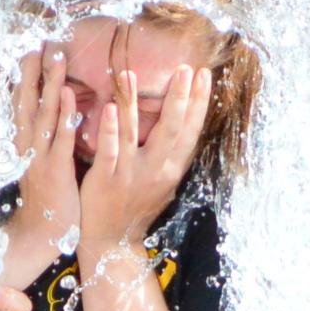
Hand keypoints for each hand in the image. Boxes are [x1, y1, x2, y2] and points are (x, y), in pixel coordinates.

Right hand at [7, 47, 80, 259]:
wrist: (41, 237)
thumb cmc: (47, 203)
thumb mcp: (43, 169)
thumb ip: (47, 144)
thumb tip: (56, 122)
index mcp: (27, 146)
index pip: (22, 107)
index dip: (24, 80)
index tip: (27, 54)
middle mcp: (28, 147)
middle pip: (26, 103)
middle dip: (30, 73)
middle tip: (35, 44)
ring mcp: (39, 157)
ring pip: (41, 113)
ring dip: (46, 83)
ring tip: (52, 55)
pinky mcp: (54, 169)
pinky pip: (58, 138)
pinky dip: (60, 114)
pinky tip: (64, 94)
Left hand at [78, 66, 210, 248]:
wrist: (112, 242)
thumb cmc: (136, 209)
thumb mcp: (163, 184)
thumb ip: (171, 156)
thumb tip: (185, 127)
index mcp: (171, 169)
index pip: (190, 130)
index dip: (198, 103)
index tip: (203, 75)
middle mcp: (155, 170)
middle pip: (171, 129)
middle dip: (179, 98)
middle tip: (185, 68)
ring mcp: (130, 174)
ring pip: (134, 133)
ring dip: (132, 102)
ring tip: (130, 73)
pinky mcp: (105, 179)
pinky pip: (109, 151)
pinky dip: (111, 129)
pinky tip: (111, 109)